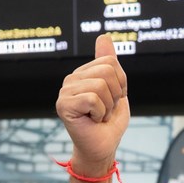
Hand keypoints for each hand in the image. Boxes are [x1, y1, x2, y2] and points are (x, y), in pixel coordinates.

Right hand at [56, 34, 130, 171]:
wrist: (103, 147)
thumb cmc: (109, 121)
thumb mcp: (116, 88)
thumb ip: (109, 62)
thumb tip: (104, 35)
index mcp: (83, 73)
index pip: (111, 62)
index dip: (120, 83)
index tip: (113, 98)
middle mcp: (71, 79)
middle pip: (107, 70)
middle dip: (115, 94)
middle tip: (105, 109)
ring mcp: (65, 92)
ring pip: (101, 85)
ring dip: (108, 106)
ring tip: (99, 115)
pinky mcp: (63, 105)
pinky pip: (93, 98)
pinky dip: (100, 113)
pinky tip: (92, 120)